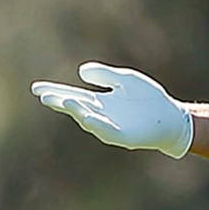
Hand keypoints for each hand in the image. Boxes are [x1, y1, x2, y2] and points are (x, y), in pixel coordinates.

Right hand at [31, 62, 193, 158]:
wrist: (171, 118)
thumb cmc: (149, 99)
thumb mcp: (125, 79)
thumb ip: (105, 75)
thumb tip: (80, 72)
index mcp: (100, 101)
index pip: (72, 94)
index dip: (55, 91)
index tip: (37, 87)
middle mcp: (102, 114)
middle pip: (76, 107)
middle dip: (60, 102)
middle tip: (44, 95)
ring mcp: (112, 126)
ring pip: (89, 119)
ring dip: (77, 111)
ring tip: (66, 100)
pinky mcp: (124, 137)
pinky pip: (107, 131)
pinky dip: (96, 124)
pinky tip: (87, 116)